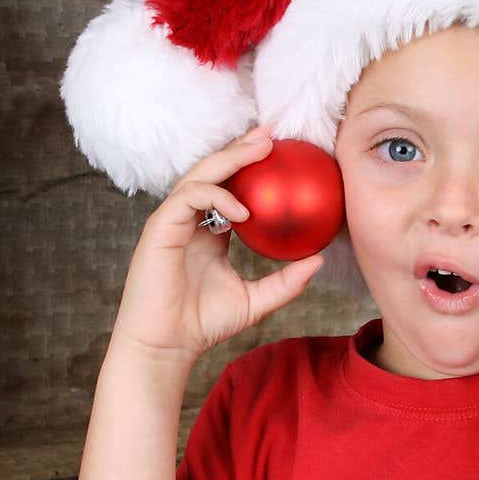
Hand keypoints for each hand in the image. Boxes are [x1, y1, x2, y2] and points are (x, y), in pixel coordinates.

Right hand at [111, 127, 323, 365]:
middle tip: (271, 134)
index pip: (229, 188)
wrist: (167, 345)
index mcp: (208, 232)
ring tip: (260, 148)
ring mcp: (172, 221)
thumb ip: (285, 282)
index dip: (250, 168)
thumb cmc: (204, 324)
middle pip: (213, 172)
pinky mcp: (160, 227)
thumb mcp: (256, 300)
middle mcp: (189, 220)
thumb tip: (319, 261)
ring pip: (199, 175)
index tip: (281, 154)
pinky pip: (189, 197)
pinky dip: (217, 197)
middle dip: (241, 148)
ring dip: (230, 159)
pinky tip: (244, 210)